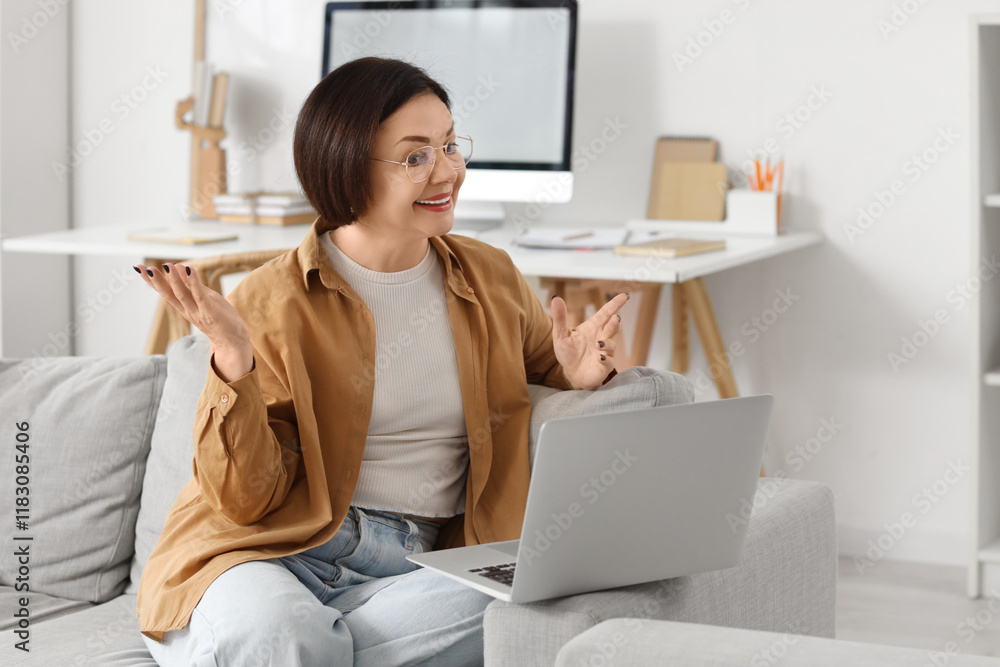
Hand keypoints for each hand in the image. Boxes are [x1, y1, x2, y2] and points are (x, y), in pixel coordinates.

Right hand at [135, 262, 250, 350]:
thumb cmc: (220, 318)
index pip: (165, 292)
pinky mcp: (210, 311)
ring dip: (174, 280)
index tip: (139, 268)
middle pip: (168, 294)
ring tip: (167, 266)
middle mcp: (187, 310)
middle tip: (145, 268)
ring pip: (182, 294)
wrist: (234, 340)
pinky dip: (195, 283)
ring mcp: (198, 312)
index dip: (151, 281)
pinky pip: (200, 296)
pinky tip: (190, 270)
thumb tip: (179, 267)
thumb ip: (192, 286)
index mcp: (184, 307)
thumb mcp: (204, 299)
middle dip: (156, 281)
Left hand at [550, 292, 628, 389]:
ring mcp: (605, 352)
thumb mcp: (560, 335)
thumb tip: (555, 298)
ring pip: (611, 345)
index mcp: (593, 327)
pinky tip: (600, 358)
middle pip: (612, 327)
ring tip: (598, 344)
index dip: (615, 304)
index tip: (625, 296)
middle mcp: (602, 338)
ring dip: (607, 343)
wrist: (571, 374)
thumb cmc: (568, 352)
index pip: (606, 313)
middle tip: (615, 318)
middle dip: (615, 323)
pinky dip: (605, 360)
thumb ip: (560, 317)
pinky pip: (608, 362)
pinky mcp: (604, 366)